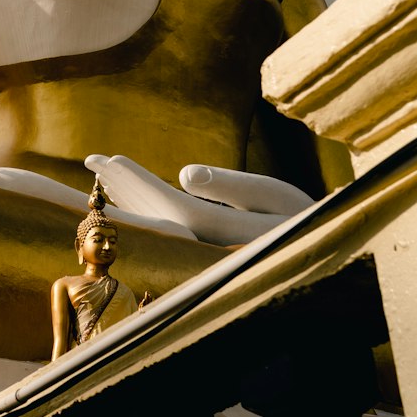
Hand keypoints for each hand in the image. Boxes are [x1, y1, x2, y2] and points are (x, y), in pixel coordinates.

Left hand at [85, 156, 311, 245]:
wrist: (325, 256)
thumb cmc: (304, 219)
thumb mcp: (274, 196)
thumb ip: (230, 186)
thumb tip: (183, 176)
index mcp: (221, 232)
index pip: (167, 204)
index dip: (136, 182)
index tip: (108, 160)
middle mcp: (205, 245)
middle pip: (153, 214)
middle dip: (122, 187)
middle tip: (91, 160)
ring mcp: (205, 249)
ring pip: (158, 220)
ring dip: (130, 195)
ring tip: (102, 171)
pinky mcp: (209, 247)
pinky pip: (169, 225)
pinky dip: (149, 206)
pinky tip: (134, 195)